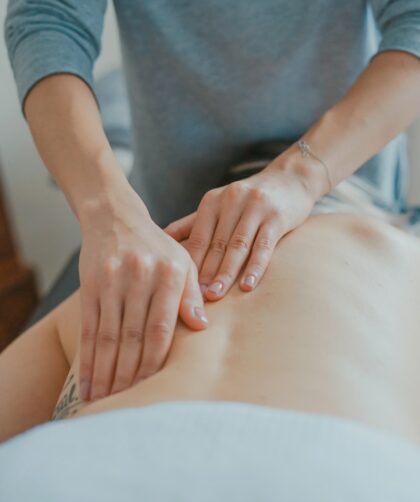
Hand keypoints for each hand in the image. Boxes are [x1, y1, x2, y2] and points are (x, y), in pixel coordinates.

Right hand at [78, 183, 207, 401]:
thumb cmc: (157, 246)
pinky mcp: (90, 285)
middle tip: (127, 405)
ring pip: (109, 337)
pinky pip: (89, 328)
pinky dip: (87, 358)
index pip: (162, 328)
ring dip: (106, 373)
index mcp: (169, 273)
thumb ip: (191, 294)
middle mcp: (140, 277)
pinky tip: (87, 381)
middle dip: (129, 375)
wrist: (116, 217)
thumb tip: (202, 327)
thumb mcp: (183, 261)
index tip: (153, 389)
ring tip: (105, 402)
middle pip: (133, 337)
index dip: (155, 362)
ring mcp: (112, 281)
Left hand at [164, 153, 320, 300]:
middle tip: (194, 299)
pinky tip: (247, 286)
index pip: (197, 238)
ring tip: (215, 295)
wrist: (290, 178)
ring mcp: (255, 207)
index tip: (180, 289)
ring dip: (226, 273)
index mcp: (212, 201)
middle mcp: (231, 201)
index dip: (189, 264)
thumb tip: (161, 240)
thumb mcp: (219, 205)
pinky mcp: (277, 216)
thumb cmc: (249, 199)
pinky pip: (264, 245)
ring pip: (237, 246)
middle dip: (204, 273)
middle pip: (215, 244)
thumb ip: (192, 223)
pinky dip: (255, 267)